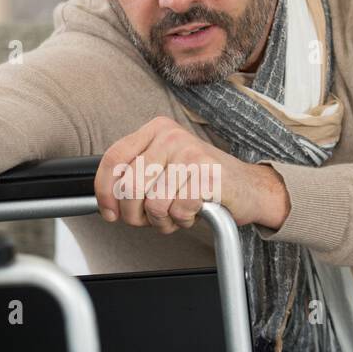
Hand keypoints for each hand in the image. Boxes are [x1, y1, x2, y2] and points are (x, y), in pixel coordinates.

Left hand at [93, 116, 289, 233]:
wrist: (247, 187)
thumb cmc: (201, 181)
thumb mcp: (163, 169)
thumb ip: (135, 177)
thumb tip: (107, 201)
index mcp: (155, 130)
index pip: (113, 158)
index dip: (105, 191)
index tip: (109, 211)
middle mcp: (170, 136)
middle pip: (129, 185)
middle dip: (135, 214)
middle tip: (150, 219)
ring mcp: (189, 153)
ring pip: (153, 203)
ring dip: (162, 221)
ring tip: (175, 215)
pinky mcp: (206, 174)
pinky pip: (177, 210)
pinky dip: (183, 220)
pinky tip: (192, 212)